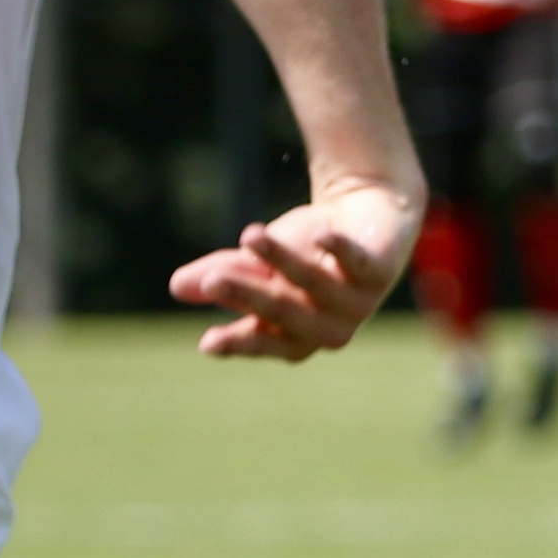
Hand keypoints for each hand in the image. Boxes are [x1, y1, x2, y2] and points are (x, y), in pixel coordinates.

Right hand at [165, 187, 421, 361]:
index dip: (239, 344)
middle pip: (284, 313)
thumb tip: (177, 286)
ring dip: (281, 260)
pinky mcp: (380, 270)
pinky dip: (338, 250)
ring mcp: (358, 302)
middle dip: (248, 295)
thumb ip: (225, 273)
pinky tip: (320, 236)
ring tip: (249, 235)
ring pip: (313, 284)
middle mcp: (329, 328)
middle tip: (212, 278)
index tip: (207, 342)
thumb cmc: (309, 248)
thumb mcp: (261, 262)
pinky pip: (357, 263)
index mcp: (297, 335)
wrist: (368, 212)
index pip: (264, 343)